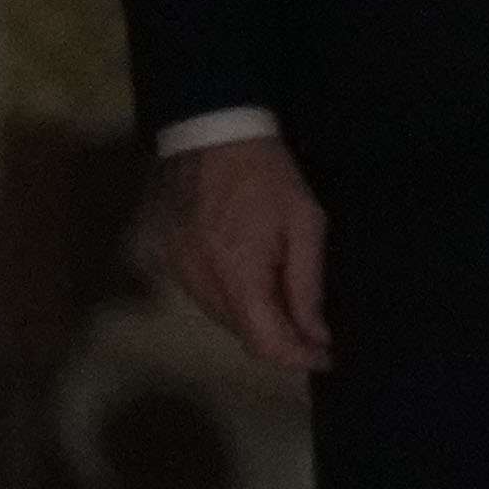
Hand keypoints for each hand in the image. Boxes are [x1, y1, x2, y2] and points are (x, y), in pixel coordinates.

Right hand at [140, 135, 331, 374]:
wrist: (207, 128)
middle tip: (310, 324)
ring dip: (252, 316)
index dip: (298, 359)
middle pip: (242, 335)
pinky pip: (201, 294)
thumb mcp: (304, 221)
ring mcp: (177, 273)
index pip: (266, 345)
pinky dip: (226, 294)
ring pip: (220, 317)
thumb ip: (308, 285)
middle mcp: (200, 285)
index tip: (325, 357)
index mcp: (238, 277)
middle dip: (279, 337)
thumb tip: (316, 336)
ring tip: (279, 294)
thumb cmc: (265, 173)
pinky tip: (244, 269)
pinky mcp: (164, 259)